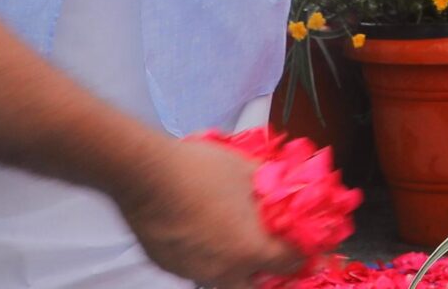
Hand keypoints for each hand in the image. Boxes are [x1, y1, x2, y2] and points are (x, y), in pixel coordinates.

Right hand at [116, 138, 301, 288]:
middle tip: (265, 251)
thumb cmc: (199, 169)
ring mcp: (196, 272)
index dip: (300, 252)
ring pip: (223, 278)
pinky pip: (196, 268)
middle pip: (256, 286)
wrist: (146, 174)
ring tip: (227, 234)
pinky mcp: (170, 268)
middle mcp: (225, 271)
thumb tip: (282, 184)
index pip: (289, 263)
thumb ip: (269, 185)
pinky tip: (198, 230)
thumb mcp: (244, 169)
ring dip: (232, 264)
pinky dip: (204, 255)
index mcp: (251, 249)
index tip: (301, 244)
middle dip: (265, 272)